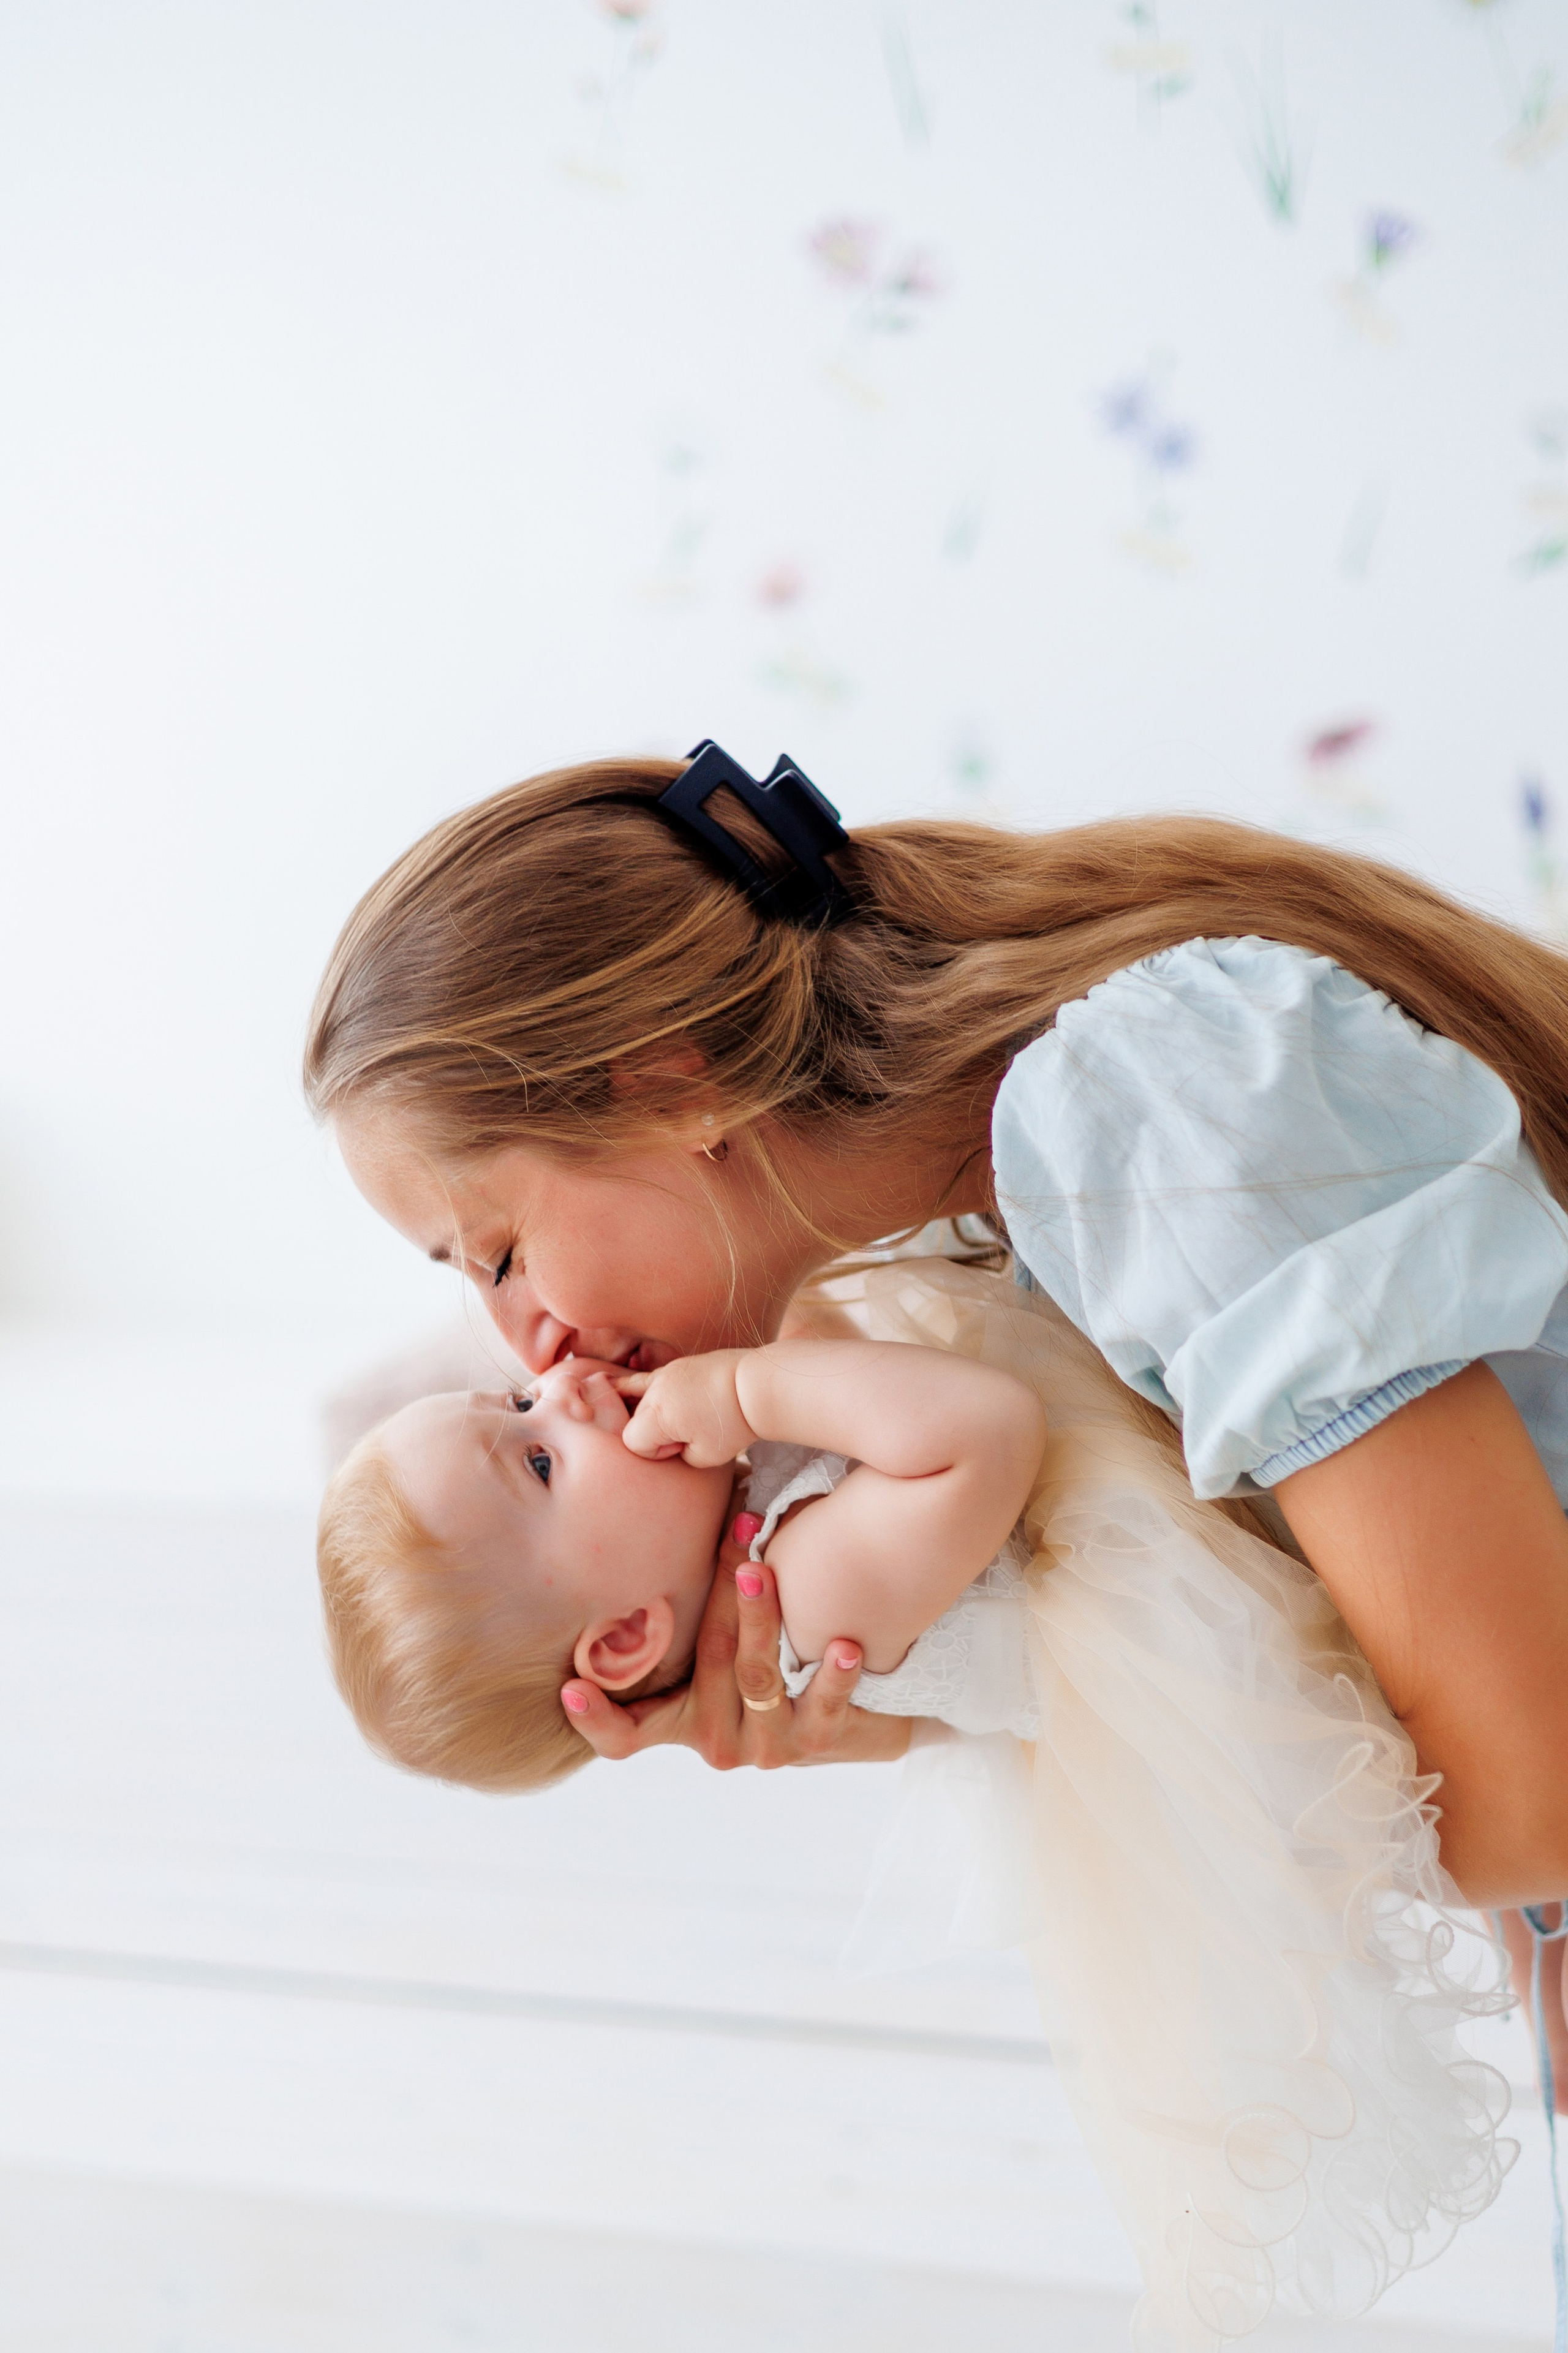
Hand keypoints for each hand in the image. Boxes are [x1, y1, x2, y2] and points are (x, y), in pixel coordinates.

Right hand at [559, 1505, 912, 1769]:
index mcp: (680, 1718)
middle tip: (734, 1539)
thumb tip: (665, 1504)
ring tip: (764, 1572)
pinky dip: (832, 1676)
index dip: (596, 1719)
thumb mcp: (719, 1639)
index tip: (571, 1689)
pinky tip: (844, 1646)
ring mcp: (766, 1746)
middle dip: (720, 1596)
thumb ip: (687, 1604)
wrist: (856, 1708)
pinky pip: (821, 1707)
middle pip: (708, 1665)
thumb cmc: (769, 1653)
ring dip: (762, 1618)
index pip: (626, 1736)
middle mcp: (717, 1739)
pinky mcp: (816, 1744)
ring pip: (756, 1677)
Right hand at [617, 1350, 752, 1466]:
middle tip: (691, 1433)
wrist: (757, 1386)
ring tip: (650, 1416)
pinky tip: (607, 1385)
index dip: (657, 1452)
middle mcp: (655, 1391)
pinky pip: (643, 1377)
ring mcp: (665, 1374)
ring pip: (635, 1398)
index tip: (683, 1448)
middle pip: (635, 1420)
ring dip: (647, 1413)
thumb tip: (670, 1441)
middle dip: (657, 1433)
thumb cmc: (734, 1423)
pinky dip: (628, 1385)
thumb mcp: (705, 1457)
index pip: (634, 1442)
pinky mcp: (677, 1366)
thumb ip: (677, 1454)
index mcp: (657, 1415)